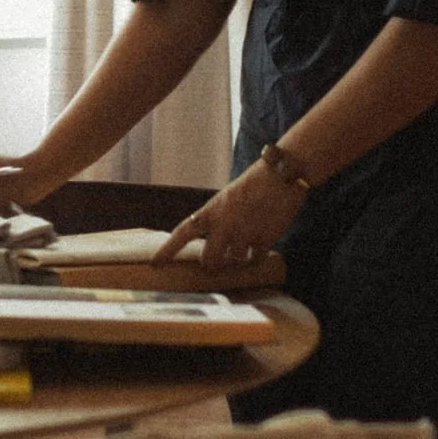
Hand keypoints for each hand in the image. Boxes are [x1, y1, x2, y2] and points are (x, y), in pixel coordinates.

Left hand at [156, 161, 305, 276]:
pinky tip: (257, 250)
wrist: (282, 174)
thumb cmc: (254, 183)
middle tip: (217, 263)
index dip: (168, 250)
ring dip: (237, 260)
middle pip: (209, 260)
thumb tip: (210, 241)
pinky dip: (255, 258)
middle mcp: (224, 225)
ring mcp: (244, 233)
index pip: (183, 233)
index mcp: (211, 211)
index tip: (155, 264)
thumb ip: (217, 219)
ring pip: (233, 263)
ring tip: (244, 250)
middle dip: (212, 264)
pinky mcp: (264, 239)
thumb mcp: (227, 198)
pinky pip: (254, 260)